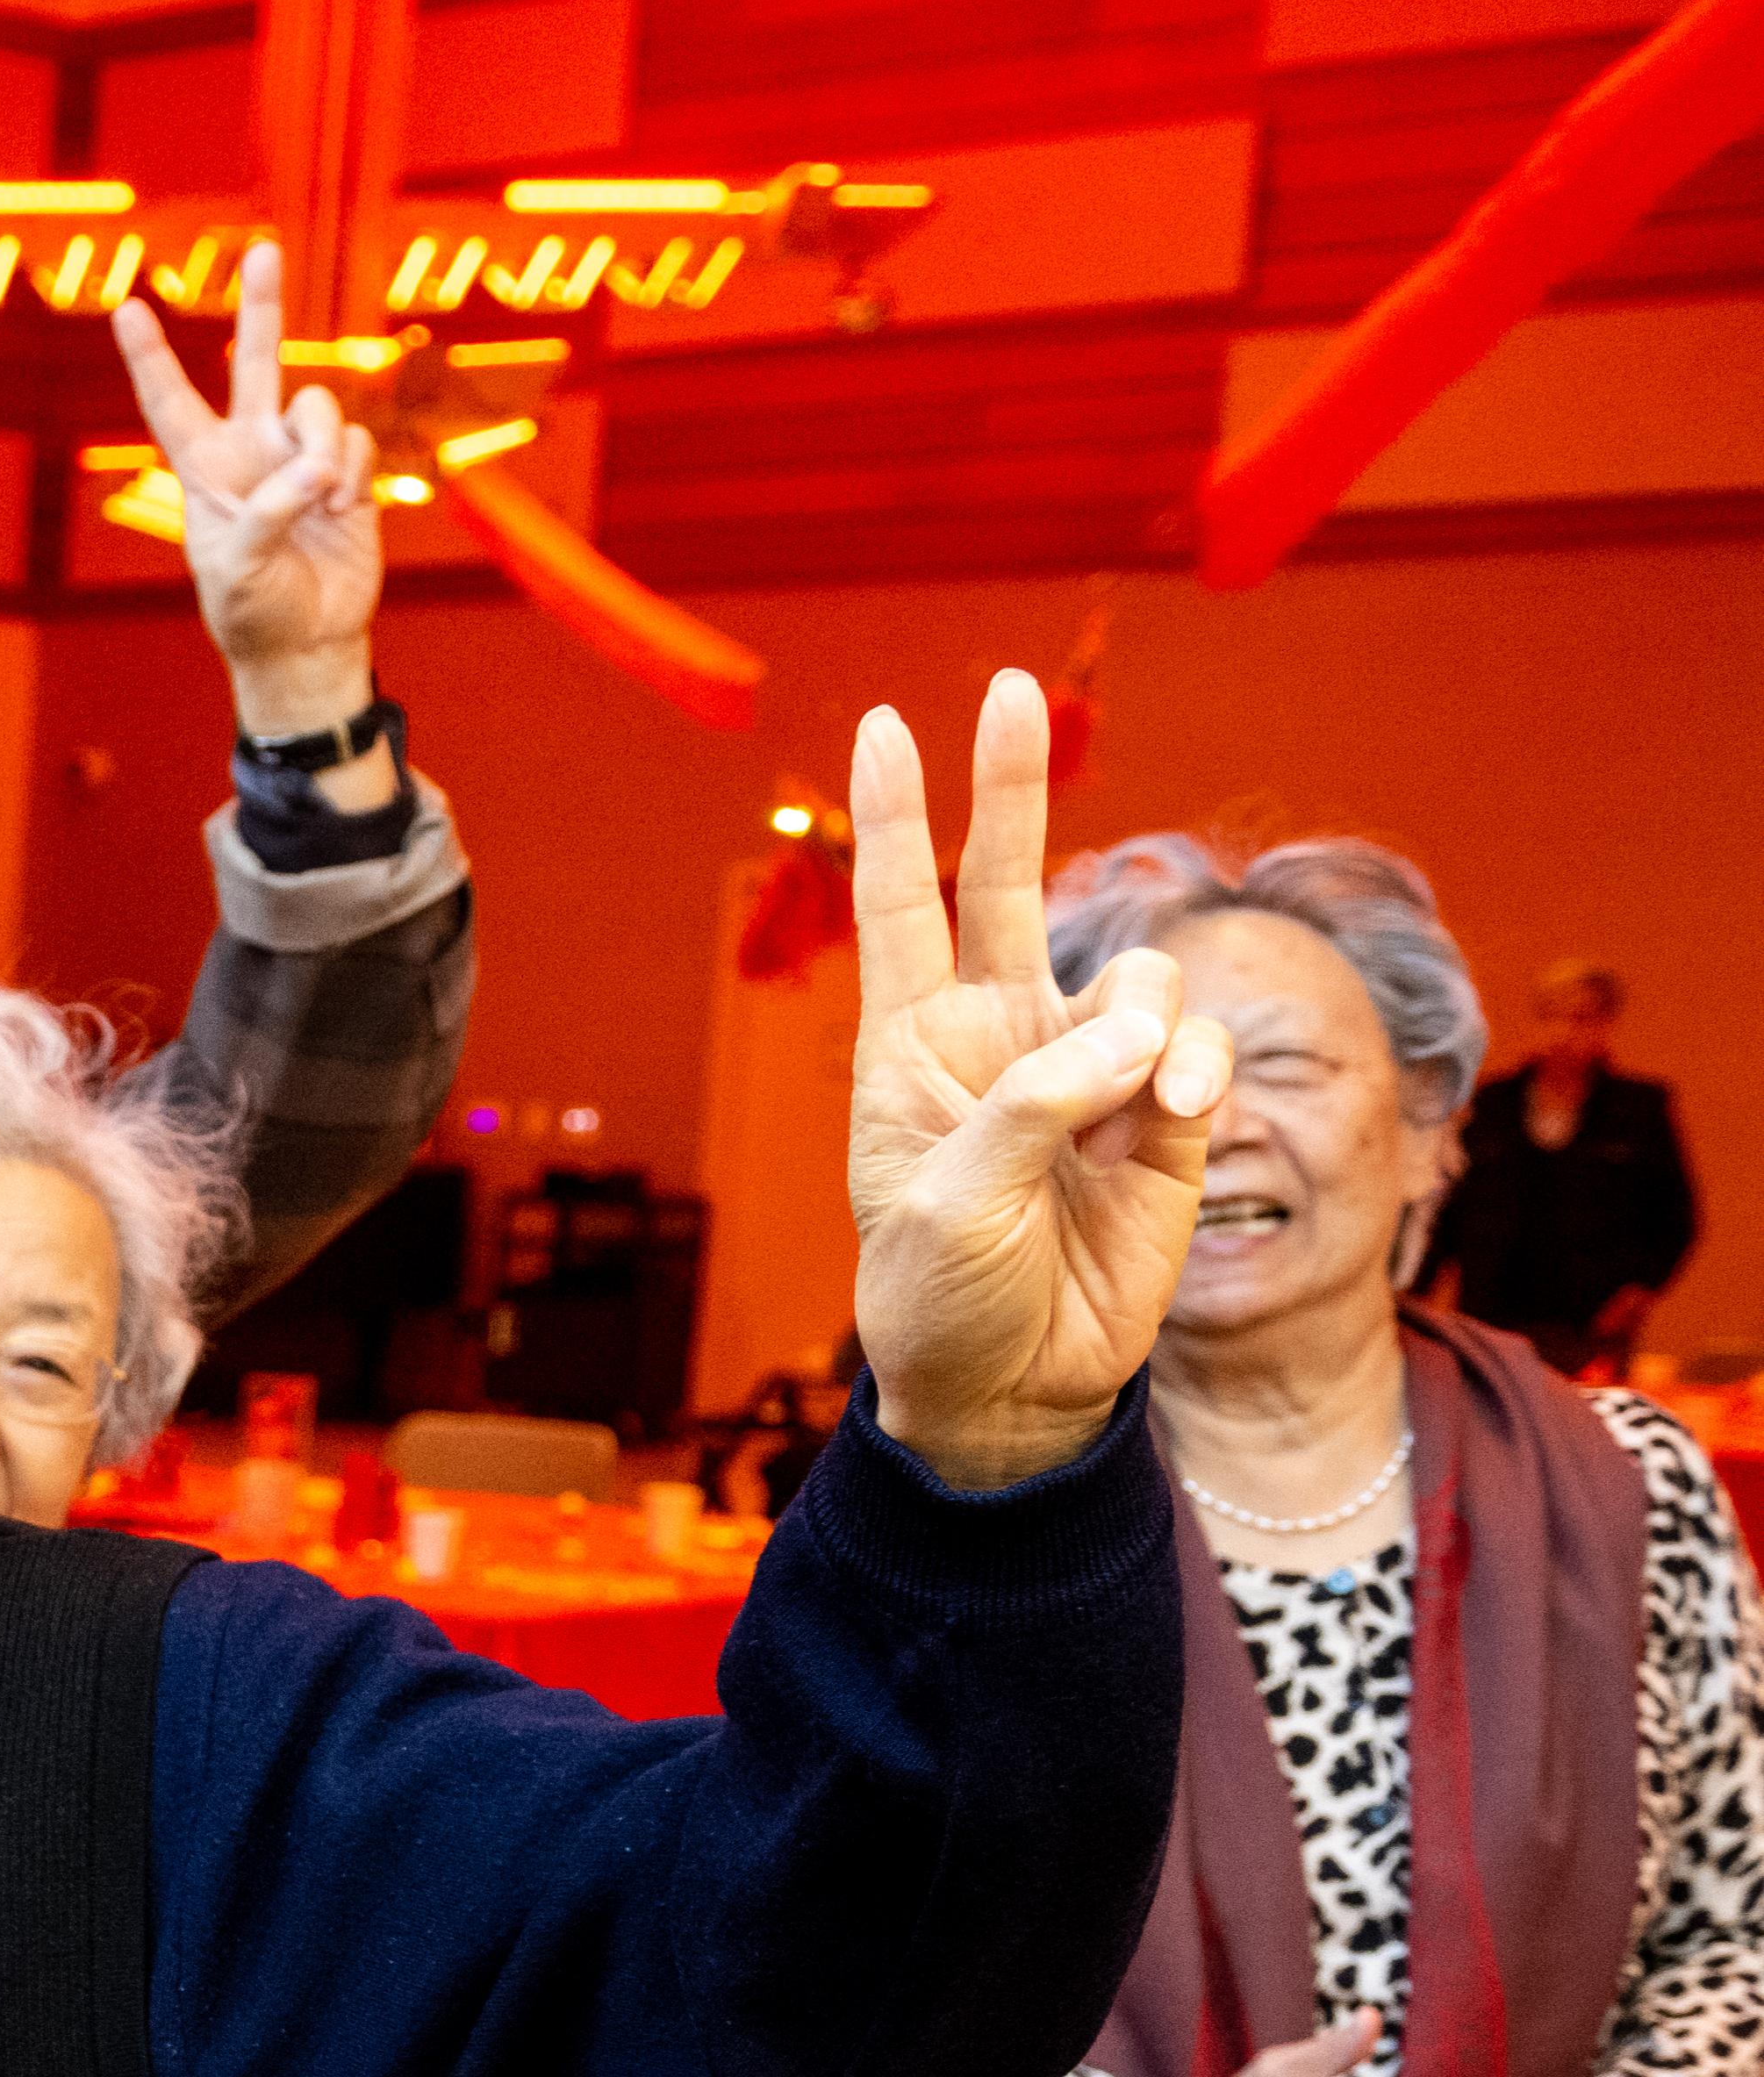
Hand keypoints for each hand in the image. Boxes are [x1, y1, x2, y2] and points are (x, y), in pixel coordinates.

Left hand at [114, 235, 385, 754]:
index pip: (169, 403)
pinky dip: (352, 476)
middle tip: (261, 250)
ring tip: (319, 502)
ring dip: (321, 448)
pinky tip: (340, 513)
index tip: (125, 306)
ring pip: (317, 406)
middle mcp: (252, 449)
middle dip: (261, 306)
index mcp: (204, 469)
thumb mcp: (237, 570)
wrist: (308, 640)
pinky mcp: (347, 470)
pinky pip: (356, 441)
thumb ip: (268, 514)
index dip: (149, 357)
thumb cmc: (252, 611)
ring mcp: (301, 455)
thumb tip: (314, 468)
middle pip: (255, 362)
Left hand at [842, 672, 1225, 1497]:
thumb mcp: (951, 1202)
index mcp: (913, 1048)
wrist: (1014, 1388)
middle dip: (1009, 786)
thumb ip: (1036, 1103)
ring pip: (1137, 976)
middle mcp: (1001, 1037)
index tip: (881, 724)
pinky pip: (1194, 1047)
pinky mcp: (1167, 1113)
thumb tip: (1140, 1029)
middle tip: (1012, 687)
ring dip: (1135, 1024)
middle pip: (1008, 881)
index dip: (892, 817)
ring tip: (1119, 1106)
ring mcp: (1089, 1069)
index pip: (899, 907)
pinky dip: (1188, 1070)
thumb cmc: (945, 1297)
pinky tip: (1169, 1111)